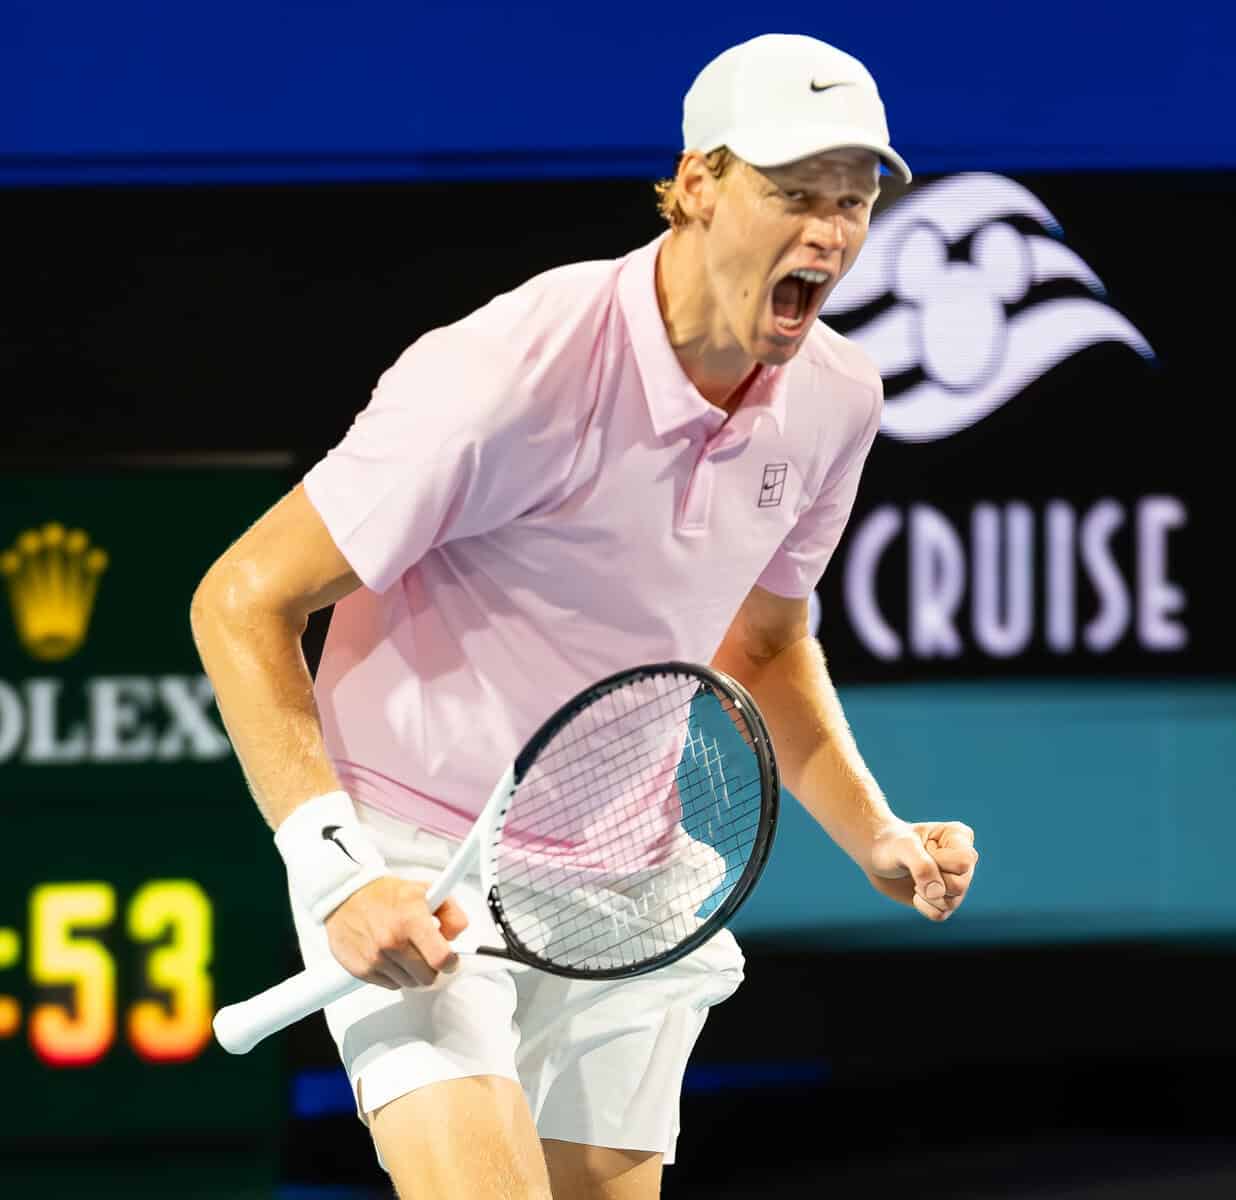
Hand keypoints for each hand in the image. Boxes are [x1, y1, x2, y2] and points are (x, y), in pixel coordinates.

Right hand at [324, 876, 468, 988]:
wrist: (345, 896)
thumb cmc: (384, 894)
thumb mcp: (425, 891)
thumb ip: (450, 911)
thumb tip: (456, 934)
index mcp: (411, 920)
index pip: (440, 958)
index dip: (451, 962)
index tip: (451, 959)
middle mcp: (392, 941)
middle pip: (427, 977)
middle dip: (431, 967)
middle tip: (427, 953)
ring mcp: (376, 958)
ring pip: (410, 983)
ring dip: (412, 971)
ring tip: (406, 950)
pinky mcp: (362, 970)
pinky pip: (390, 985)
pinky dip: (394, 975)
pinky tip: (390, 956)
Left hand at [867, 821, 978, 921]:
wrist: (875, 856)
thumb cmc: (890, 844)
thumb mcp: (903, 847)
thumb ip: (922, 866)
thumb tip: (937, 894)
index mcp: (959, 837)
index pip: (963, 862)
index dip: (938, 862)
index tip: (922, 849)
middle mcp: (963, 860)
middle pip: (960, 885)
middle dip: (931, 880)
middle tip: (914, 866)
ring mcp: (956, 881)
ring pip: (952, 902)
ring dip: (925, 894)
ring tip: (914, 878)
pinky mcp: (944, 899)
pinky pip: (941, 914)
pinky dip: (923, 906)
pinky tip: (915, 892)